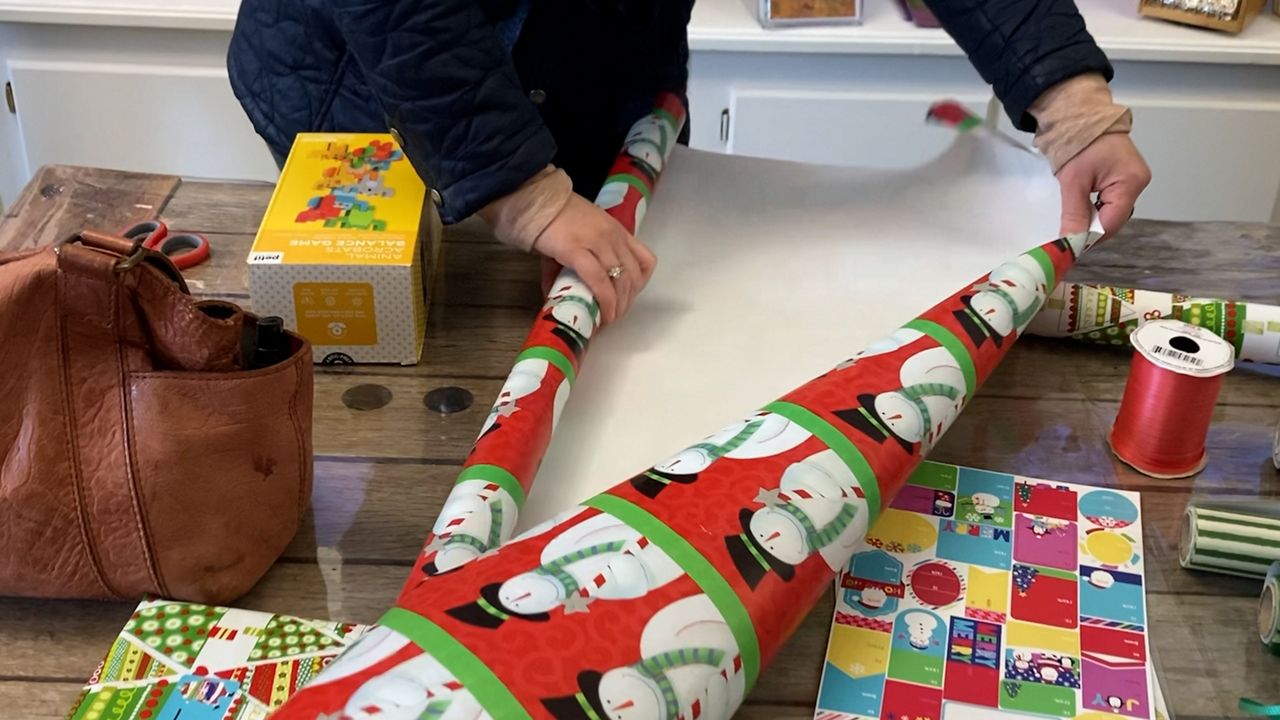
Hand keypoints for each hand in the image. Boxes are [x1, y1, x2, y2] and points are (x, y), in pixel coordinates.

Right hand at [532, 193, 656, 323]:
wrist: (537, 202)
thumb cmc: (556, 219)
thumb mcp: (577, 239)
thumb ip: (574, 265)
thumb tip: (557, 293)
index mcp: (617, 232)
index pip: (645, 261)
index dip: (640, 285)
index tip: (627, 298)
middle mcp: (613, 237)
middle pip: (633, 276)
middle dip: (627, 301)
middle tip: (615, 315)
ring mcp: (597, 243)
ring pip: (620, 281)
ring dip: (618, 305)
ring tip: (608, 319)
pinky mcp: (577, 251)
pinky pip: (598, 281)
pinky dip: (603, 301)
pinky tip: (601, 314)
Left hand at [1056, 133, 1150, 238]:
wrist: (1081, 116)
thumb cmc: (1078, 143)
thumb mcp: (1073, 182)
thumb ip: (1074, 214)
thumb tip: (1071, 243)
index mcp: (1131, 182)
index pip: (1113, 222)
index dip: (1092, 237)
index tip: (1071, 246)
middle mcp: (1139, 182)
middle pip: (1116, 218)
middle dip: (1093, 229)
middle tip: (1069, 236)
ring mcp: (1135, 179)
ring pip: (1114, 211)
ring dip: (1094, 219)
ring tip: (1074, 221)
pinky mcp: (1126, 177)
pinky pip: (1113, 201)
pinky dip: (1097, 208)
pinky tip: (1083, 210)